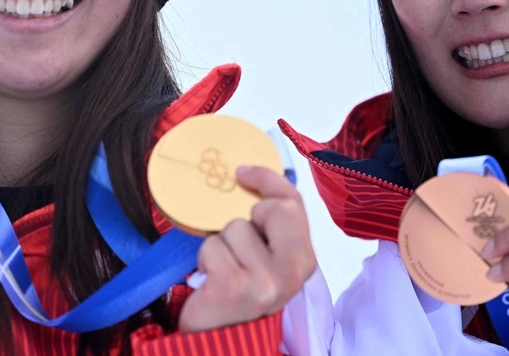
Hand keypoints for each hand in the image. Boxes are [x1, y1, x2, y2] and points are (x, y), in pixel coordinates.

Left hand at [178, 166, 315, 332]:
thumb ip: (270, 227)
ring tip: (224, 268)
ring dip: (220, 244)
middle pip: (274, 209)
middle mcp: (291, 271)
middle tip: (239, 241)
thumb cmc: (240, 289)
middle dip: (248, 216)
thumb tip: (248, 179)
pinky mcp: (233, 286)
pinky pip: (211, 247)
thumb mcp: (266, 258)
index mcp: (304, 259)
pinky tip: (211, 280)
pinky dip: (205, 259)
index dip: (268, 180)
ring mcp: (265, 281)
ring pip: (234, 228)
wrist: (220, 337)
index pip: (293, 203)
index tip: (243, 172)